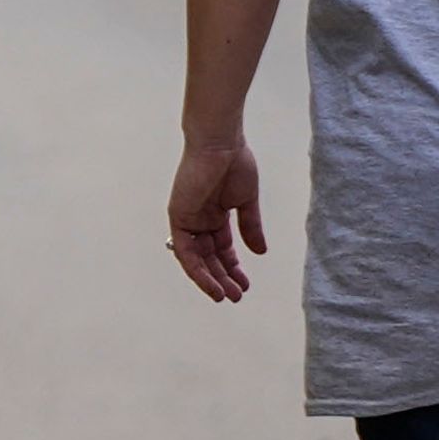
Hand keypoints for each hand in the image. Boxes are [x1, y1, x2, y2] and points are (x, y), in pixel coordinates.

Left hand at [166, 140, 265, 302]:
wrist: (221, 143)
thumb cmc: (234, 163)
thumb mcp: (246, 202)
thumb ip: (250, 227)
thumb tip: (260, 252)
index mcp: (215, 214)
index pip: (222, 249)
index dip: (233, 267)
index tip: (245, 284)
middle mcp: (199, 219)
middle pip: (209, 257)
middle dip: (223, 277)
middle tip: (237, 296)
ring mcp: (187, 218)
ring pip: (196, 258)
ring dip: (210, 278)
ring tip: (226, 296)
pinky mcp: (178, 217)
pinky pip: (184, 250)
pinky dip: (196, 269)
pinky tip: (211, 283)